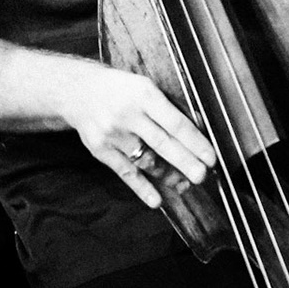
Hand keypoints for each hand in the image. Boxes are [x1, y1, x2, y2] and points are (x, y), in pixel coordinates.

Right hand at [61, 61, 217, 208]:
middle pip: (162, 143)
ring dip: (168, 176)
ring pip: (146, 161)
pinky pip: (125, 172)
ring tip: (185, 184)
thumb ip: (171, 107)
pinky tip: (156, 200)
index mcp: (144, 95)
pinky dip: (142, 188)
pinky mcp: (101, 150)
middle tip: (202, 176)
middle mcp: (128, 115)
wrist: (78, 91)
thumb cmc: (120, 89)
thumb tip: (199, 126)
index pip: (175, 122)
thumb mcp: (146, 88)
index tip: (211, 157)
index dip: (195, 142)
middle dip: (185, 162)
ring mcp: (113, 134)